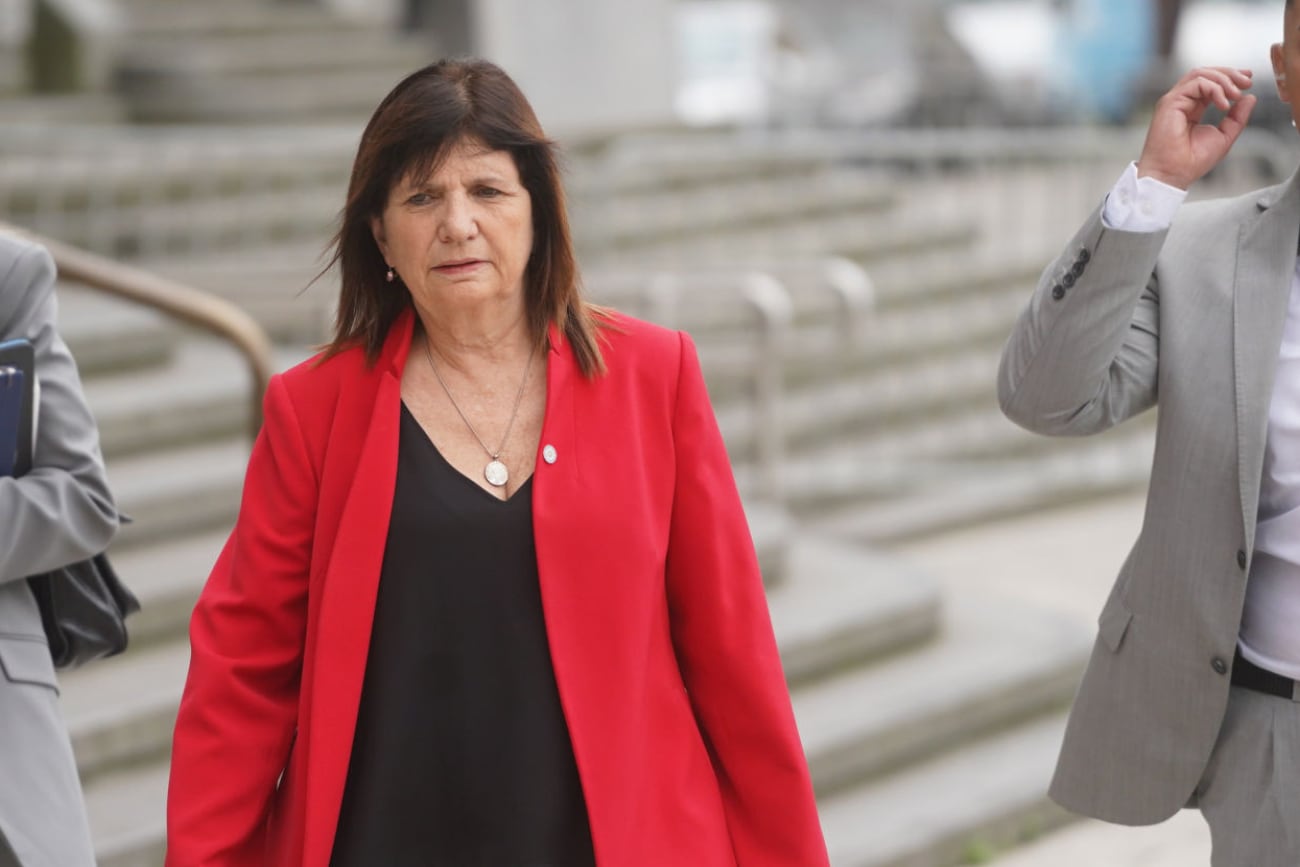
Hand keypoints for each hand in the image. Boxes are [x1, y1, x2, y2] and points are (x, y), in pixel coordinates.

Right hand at [1136, 67, 1255, 189]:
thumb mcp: (1224, 136)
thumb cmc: (1192, 162)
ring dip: (1223, 79)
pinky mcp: (1170, 102)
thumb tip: (1250, 97)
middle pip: (1205, 73)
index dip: (1230, 77)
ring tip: (1236, 94)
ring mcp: (1174, 101)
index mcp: (1191, 108)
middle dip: (1229, 74)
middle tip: (1247, 83)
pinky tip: (1224, 104)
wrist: (1173, 174)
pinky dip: (1214, 89)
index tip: (1248, 82)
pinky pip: (1196, 83)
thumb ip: (1237, 117)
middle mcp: (1181, 101)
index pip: (1210, 83)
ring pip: (1200, 74)